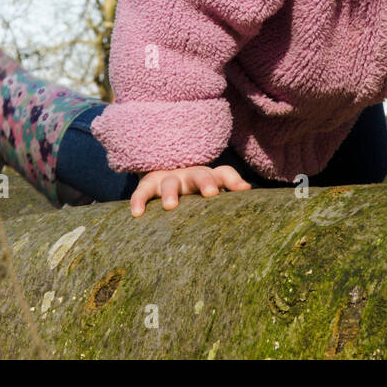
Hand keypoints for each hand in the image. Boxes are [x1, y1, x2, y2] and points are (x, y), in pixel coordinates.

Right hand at [129, 165, 252, 216]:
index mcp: (209, 178)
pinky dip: (139, 201)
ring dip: (171, 193)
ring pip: (170, 183)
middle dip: (206, 182)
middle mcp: (190, 176)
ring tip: (171, 207)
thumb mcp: (211, 191)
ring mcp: (169, 179)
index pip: (224, 173)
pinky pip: (143, 191)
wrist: (165, 173)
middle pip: (200, 174)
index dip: (233, 180)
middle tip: (211, 193)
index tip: (243, 190)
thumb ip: (228, 190)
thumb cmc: (195, 191)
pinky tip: (137, 214)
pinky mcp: (149, 184)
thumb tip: (249, 191)